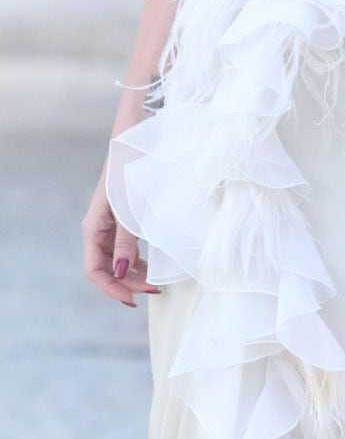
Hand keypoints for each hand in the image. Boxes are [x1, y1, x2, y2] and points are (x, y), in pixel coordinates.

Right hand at [82, 165, 158, 306]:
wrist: (135, 138)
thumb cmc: (129, 169)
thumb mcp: (128, 207)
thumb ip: (125, 240)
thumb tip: (120, 272)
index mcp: (94, 228)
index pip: (95, 271)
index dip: (112, 289)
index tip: (133, 300)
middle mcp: (99, 229)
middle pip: (107, 268)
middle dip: (128, 283)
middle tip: (155, 289)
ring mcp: (111, 224)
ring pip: (117, 260)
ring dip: (134, 274)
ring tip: (156, 282)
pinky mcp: (124, 218)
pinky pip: (126, 247)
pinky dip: (138, 260)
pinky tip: (152, 264)